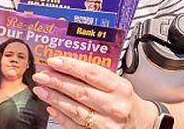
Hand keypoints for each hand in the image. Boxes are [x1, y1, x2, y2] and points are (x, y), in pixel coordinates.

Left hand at [32, 57, 153, 128]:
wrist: (142, 124)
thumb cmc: (127, 102)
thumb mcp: (119, 85)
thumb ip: (97, 78)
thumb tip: (68, 69)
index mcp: (120, 88)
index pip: (91, 73)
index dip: (70, 66)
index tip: (54, 61)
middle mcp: (114, 105)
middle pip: (80, 91)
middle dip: (57, 81)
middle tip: (42, 75)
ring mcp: (106, 123)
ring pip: (75, 109)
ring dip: (55, 98)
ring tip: (41, 89)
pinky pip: (75, 125)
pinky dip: (61, 116)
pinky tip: (51, 107)